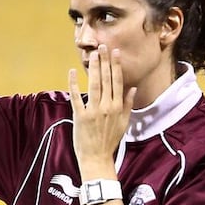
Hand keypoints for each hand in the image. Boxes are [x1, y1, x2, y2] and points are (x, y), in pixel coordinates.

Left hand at [68, 45, 136, 175]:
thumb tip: (132, 88)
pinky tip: (72, 72)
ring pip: (94, 85)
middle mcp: (107, 107)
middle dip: (104, 61)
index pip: (118, 82)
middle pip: (106, 80)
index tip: (115, 52)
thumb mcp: (124, 123)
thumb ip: (127, 104)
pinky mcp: (80, 116)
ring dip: (93, 68)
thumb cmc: (110, 140)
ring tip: (92, 54)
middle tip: (102, 46)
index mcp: (118, 107)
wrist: (97, 157)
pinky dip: (74, 84)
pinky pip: (76, 97)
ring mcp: (93, 111)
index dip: (116, 66)